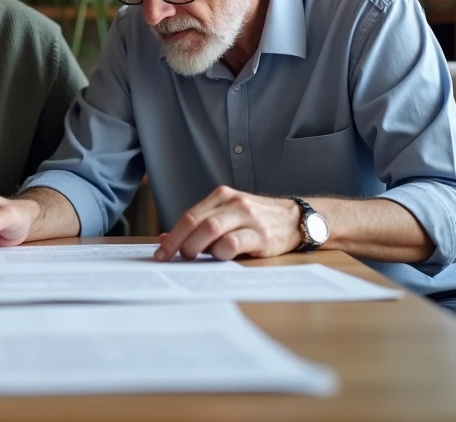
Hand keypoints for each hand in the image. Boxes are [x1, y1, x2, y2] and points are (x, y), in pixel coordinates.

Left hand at [155, 186, 302, 260]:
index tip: (161, 253)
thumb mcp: (227, 216)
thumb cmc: (256, 220)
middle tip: (175, 258)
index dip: (172, 236)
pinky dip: (221, 253)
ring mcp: (247, 217)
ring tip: (195, 259)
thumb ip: (200, 226)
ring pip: (211, 229)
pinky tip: (220, 257)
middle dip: (180, 243)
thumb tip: (165, 238)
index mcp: (221, 196)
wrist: (294, 219)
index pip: (189, 216)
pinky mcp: (260, 234)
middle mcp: (233, 202)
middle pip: (196, 222)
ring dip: (197, 248)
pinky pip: (233, 243)